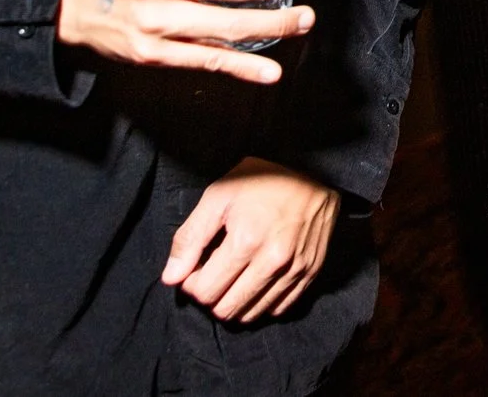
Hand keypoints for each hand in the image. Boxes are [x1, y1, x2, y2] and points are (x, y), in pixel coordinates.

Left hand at [163, 158, 341, 321]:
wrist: (316, 173)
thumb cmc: (262, 180)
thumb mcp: (218, 196)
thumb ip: (190, 238)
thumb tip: (170, 278)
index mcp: (246, 241)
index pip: (204, 292)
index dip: (192, 283)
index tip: (195, 267)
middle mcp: (273, 262)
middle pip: (226, 309)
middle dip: (212, 295)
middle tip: (212, 272)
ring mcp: (294, 271)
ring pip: (251, 314)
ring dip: (234, 302)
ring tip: (233, 276)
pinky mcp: (310, 274)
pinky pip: (277, 310)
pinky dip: (261, 302)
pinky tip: (255, 280)